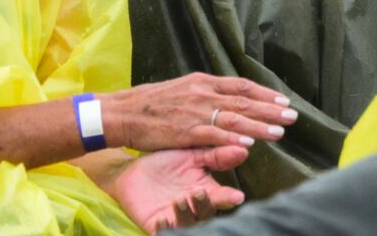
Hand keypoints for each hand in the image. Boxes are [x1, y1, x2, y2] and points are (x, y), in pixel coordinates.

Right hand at [105, 73, 296, 150]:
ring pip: (234, 118)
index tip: (283, 99)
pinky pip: (213, 135)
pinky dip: (232, 138)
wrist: (123, 112)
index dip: (264, 93)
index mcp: (203, 82)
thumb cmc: (152, 103)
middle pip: (244, 101)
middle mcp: (203, 93)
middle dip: (271, 109)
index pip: (241, 86)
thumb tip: (229, 98)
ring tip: (280, 132)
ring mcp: (195, 112)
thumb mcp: (183, 89)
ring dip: (259, 125)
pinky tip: (248, 142)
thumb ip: (206, 93)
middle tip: (292, 115)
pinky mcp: (185, 131)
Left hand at [109, 146, 247, 231]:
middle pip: (207, 216)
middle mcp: (193, 207)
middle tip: (198, 192)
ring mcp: (175, 217)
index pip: (221, 198)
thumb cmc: (165, 162)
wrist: (132, 170)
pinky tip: (162, 218)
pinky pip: (164, 233)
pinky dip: (165, 228)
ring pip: (188, 226)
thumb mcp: (191, 155)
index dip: (229, 198)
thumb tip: (244, 149)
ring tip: (179, 199)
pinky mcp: (156, 225)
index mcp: (205, 190)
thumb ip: (216, 155)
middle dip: (205, 206)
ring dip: (186, 215)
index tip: (237, 197)